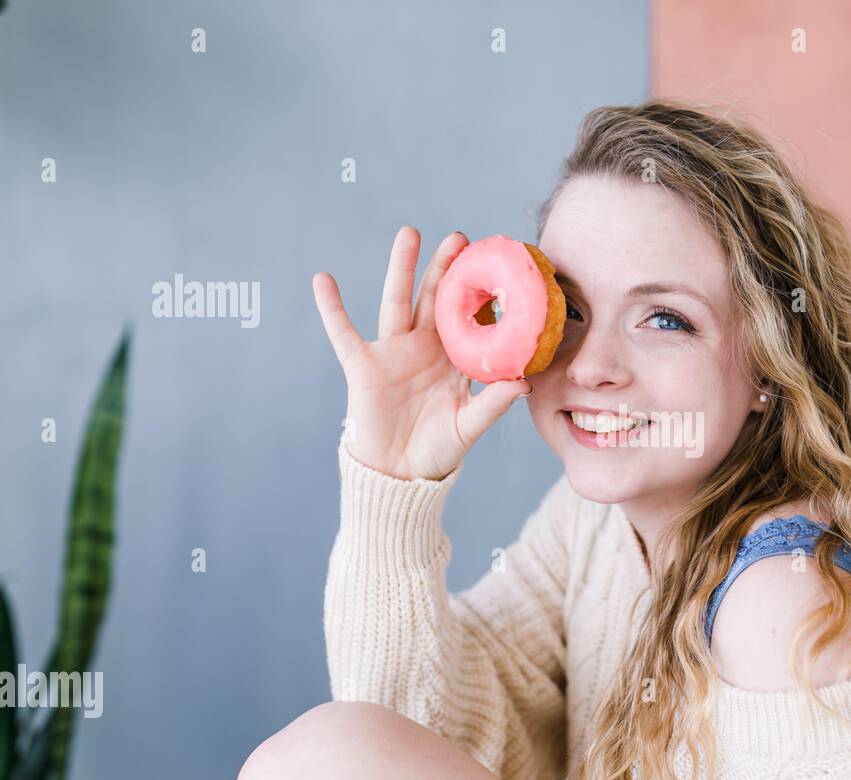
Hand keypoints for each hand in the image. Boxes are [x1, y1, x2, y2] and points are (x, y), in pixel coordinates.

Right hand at [314, 226, 531, 480]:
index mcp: (455, 360)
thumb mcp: (469, 426)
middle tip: (460, 237)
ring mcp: (394, 352)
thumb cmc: (438, 451)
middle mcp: (425, 348)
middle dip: (446, 267)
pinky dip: (332, 307)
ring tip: (410, 232)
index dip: (481, 295)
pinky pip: (343, 331)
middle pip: (435, 298)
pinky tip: (323, 279)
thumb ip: (493, 404)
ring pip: (398, 301)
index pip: (470, 319)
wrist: (399, 473)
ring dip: (401, 266)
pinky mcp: (364, 364)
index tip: (498, 266)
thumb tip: (523, 382)